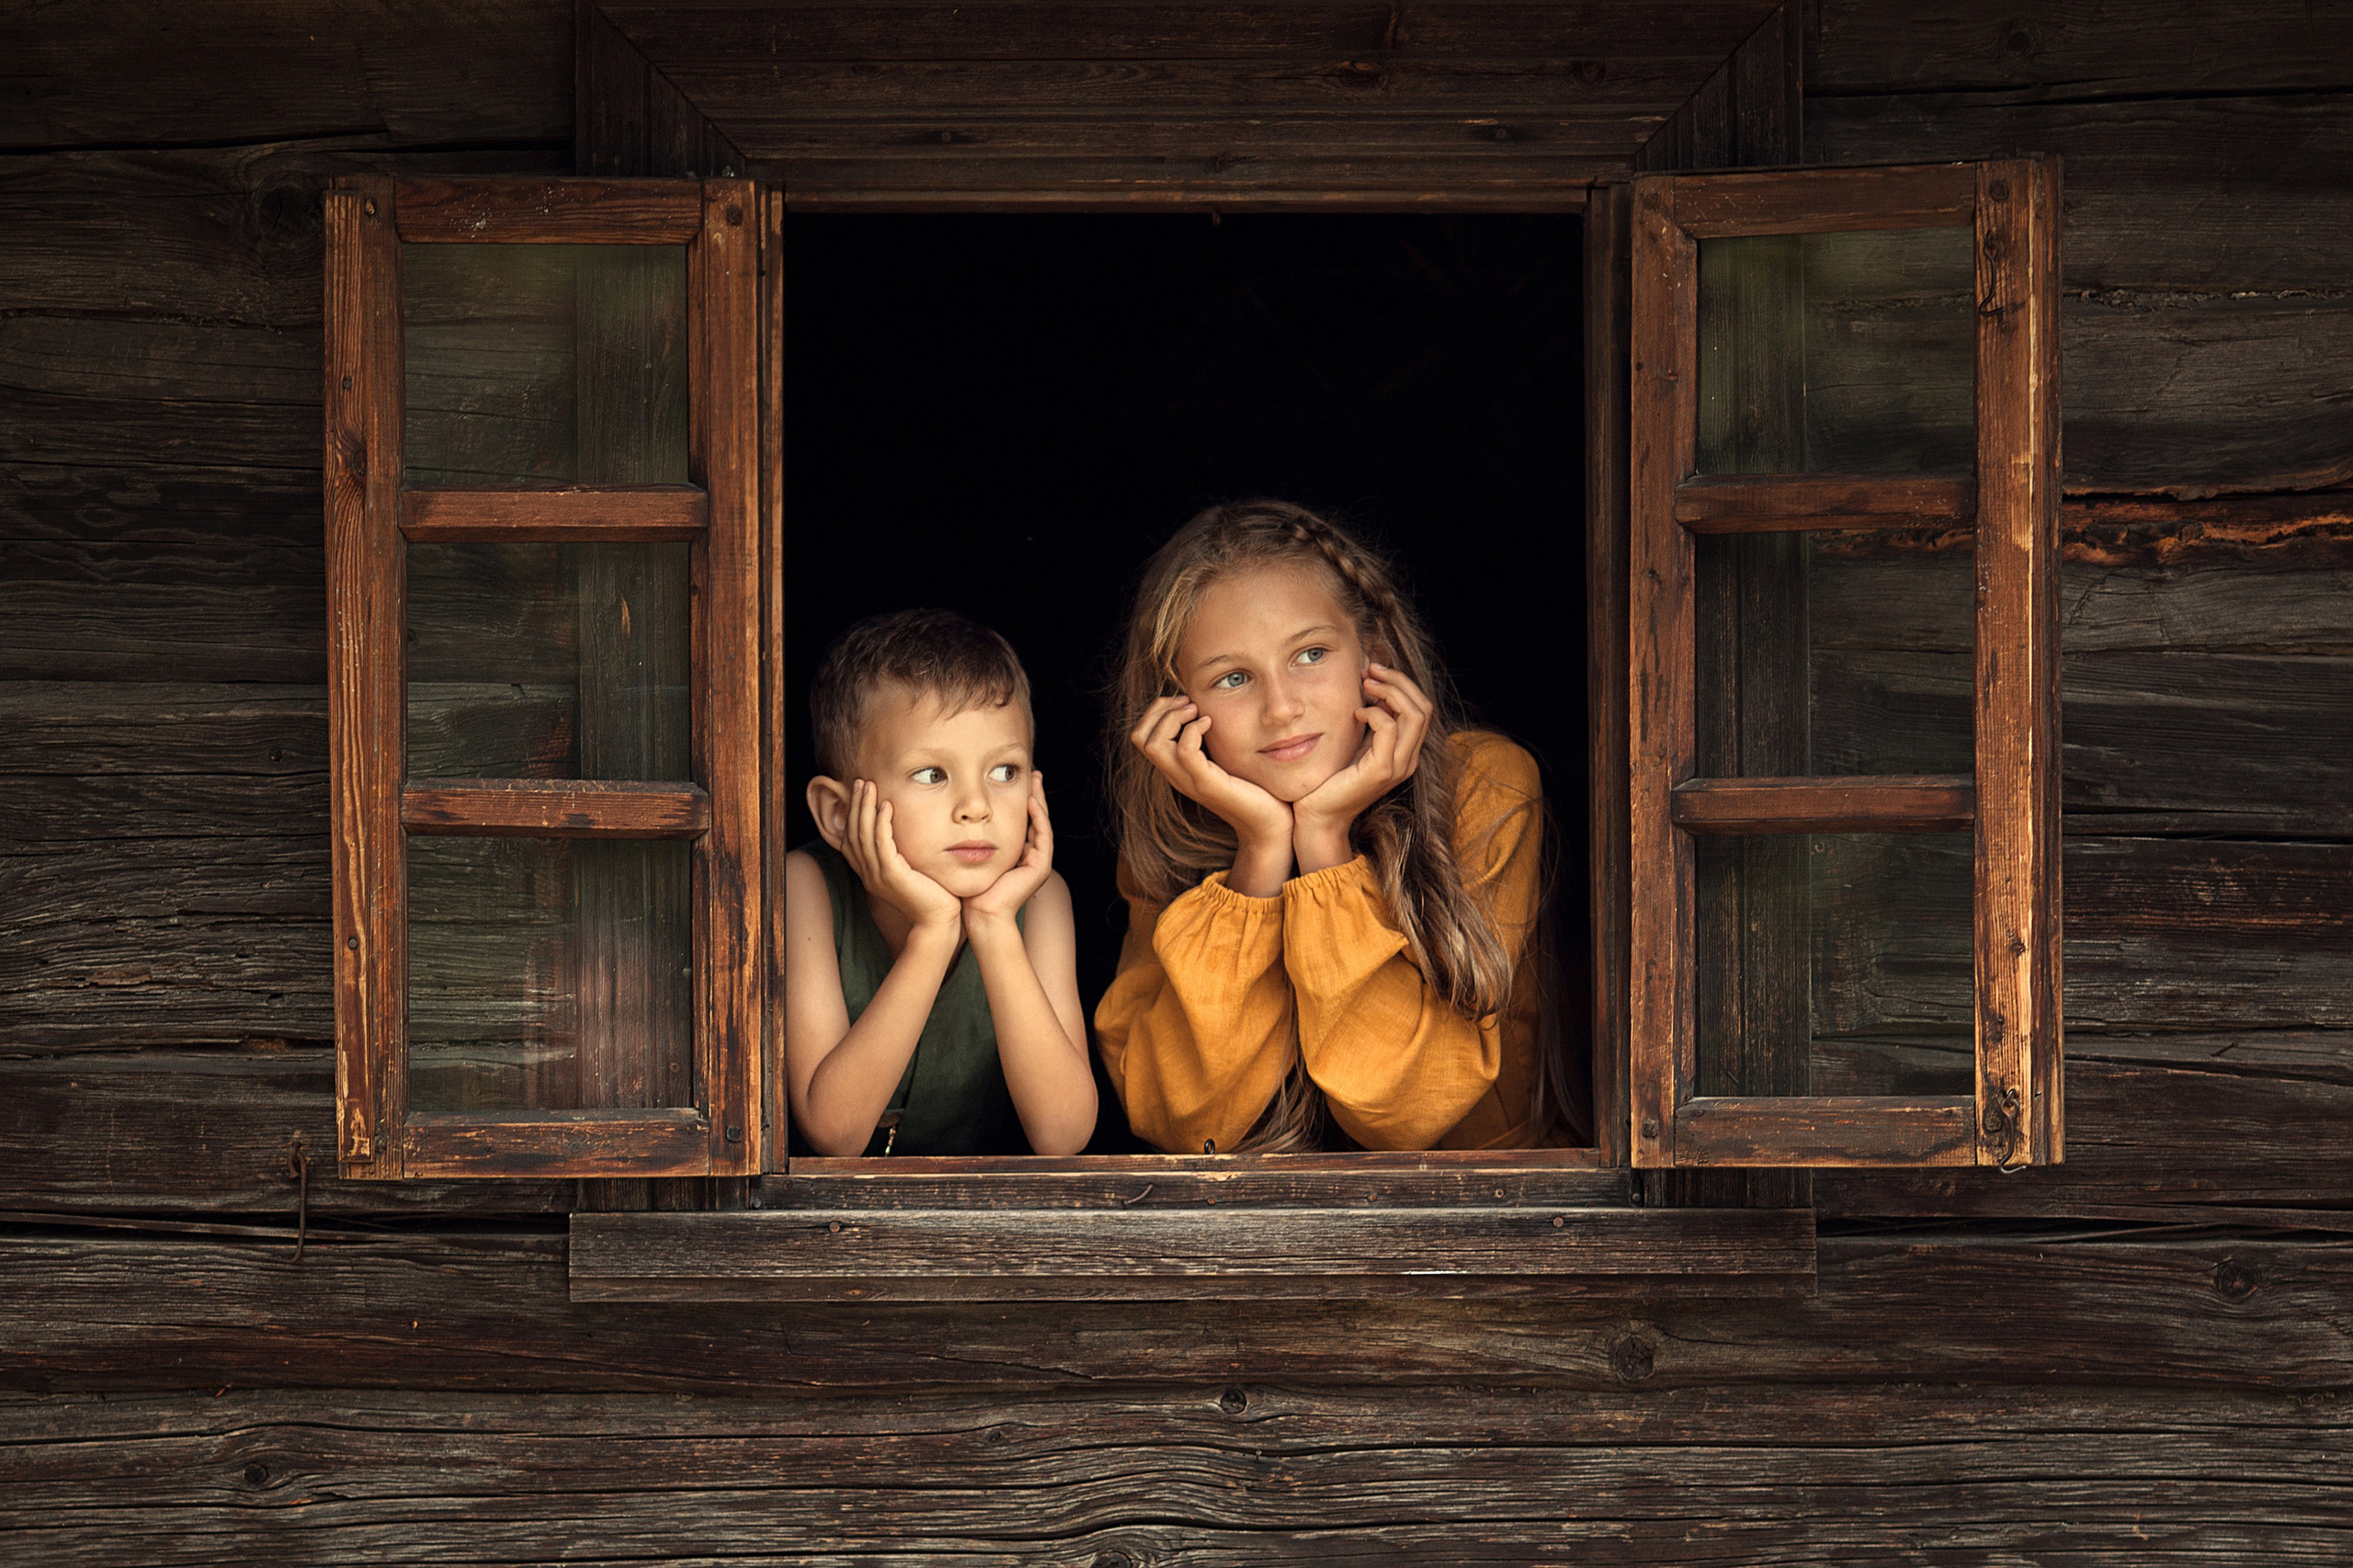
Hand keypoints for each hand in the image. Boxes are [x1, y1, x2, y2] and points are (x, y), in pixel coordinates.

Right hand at [840, 778, 962, 933]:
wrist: (938, 920)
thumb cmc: (931, 895)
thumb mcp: (911, 870)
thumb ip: (901, 853)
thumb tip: (903, 829)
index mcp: (870, 873)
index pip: (851, 839)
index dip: (852, 814)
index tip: (859, 792)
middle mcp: (869, 875)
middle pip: (853, 833)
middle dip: (856, 805)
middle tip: (860, 782)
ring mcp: (878, 876)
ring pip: (864, 836)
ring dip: (866, 808)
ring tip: (870, 786)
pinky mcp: (892, 876)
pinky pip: (882, 844)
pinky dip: (882, 823)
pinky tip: (886, 806)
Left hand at [963, 769, 1053, 933]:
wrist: (980, 915)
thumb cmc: (971, 889)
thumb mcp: (973, 856)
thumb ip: (973, 840)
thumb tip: (958, 819)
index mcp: (1018, 855)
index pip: (1024, 821)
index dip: (1022, 801)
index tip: (1017, 781)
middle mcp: (1031, 856)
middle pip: (1036, 819)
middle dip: (1035, 795)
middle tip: (1033, 774)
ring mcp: (1038, 862)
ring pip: (1042, 823)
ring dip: (1039, 801)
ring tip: (1035, 781)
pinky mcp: (1040, 866)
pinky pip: (1042, 835)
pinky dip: (1038, 817)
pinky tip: (1030, 801)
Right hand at [1129, 693, 1294, 848]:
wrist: (1269, 824)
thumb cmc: (1252, 788)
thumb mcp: (1223, 758)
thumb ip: (1208, 739)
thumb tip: (1204, 707)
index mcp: (1176, 769)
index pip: (1141, 736)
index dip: (1157, 711)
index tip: (1185, 703)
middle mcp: (1176, 776)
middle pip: (1139, 737)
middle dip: (1160, 709)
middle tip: (1189, 703)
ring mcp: (1189, 781)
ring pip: (1153, 744)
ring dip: (1173, 717)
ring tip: (1197, 712)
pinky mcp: (1207, 784)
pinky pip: (1184, 750)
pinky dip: (1194, 728)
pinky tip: (1210, 723)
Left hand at [1294, 663, 1433, 866]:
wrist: (1318, 817)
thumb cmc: (1330, 779)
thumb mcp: (1356, 743)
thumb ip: (1370, 721)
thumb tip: (1369, 683)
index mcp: (1406, 752)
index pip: (1421, 709)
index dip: (1401, 684)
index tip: (1373, 671)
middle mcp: (1408, 760)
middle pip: (1423, 707)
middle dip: (1398, 681)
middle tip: (1370, 669)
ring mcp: (1398, 766)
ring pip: (1415, 714)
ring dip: (1390, 691)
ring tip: (1365, 683)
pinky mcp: (1380, 771)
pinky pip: (1390, 729)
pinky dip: (1375, 712)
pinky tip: (1356, 711)